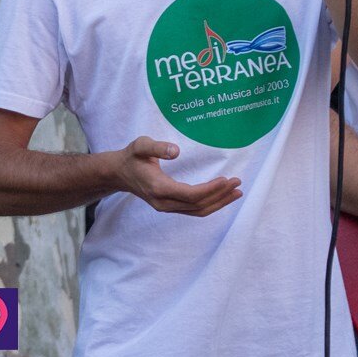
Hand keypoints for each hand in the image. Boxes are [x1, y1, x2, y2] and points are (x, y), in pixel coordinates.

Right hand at [112, 137, 241, 216]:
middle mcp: (164, 202)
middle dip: (220, 195)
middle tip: (238, 183)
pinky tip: (223, 196)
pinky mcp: (171, 206)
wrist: (119, 173)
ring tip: (237, 192)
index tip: (226, 179)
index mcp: (158, 188)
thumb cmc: (132, 156)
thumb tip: (176, 151)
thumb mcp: (140, 146)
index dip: (210, 189)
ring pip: (198, 210)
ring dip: (219, 202)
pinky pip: (194, 210)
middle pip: (198, 205)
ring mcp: (167, 207)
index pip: (190, 194)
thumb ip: (157, 147)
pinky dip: (211, 204)